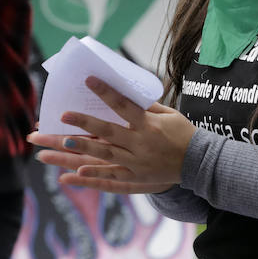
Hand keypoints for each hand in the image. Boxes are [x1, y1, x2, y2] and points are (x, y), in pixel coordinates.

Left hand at [25, 78, 195, 194]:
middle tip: (62, 115)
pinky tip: (74, 172)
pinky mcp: (135, 178)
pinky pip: (111, 178)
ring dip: (80, 149)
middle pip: (107, 132)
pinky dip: (93, 175)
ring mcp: (136, 163)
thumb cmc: (183, 133)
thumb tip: (127, 94)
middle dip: (84, 124)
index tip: (89, 80)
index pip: (124, 105)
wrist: (199, 163)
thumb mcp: (169, 114)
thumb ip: (147, 107)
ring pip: (103, 155)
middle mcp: (140, 144)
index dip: (106, 92)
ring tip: (59, 143)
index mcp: (149, 125)